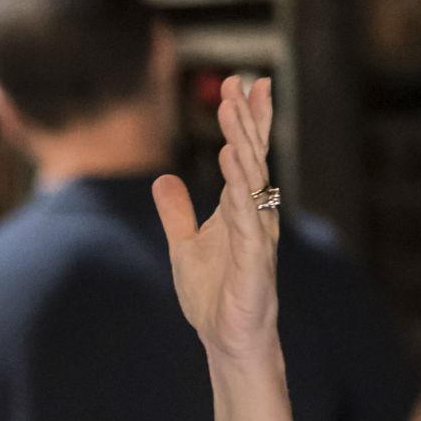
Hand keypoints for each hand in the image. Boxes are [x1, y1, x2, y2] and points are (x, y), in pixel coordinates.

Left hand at [153, 76, 280, 364]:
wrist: (226, 339)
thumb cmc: (214, 295)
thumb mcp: (185, 246)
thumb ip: (177, 213)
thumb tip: (163, 180)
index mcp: (239, 209)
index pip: (245, 155)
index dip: (245, 121)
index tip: (242, 84)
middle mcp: (254, 214)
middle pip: (251, 157)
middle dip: (246, 119)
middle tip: (238, 82)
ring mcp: (257, 234)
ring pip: (251, 179)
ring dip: (242, 142)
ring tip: (231, 110)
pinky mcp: (254, 258)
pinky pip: (247, 216)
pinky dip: (239, 187)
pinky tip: (231, 160)